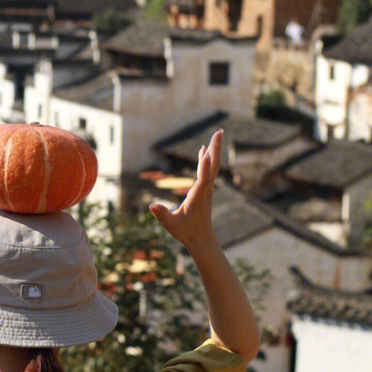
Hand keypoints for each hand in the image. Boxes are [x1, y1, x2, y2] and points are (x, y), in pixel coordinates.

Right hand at [149, 129, 221, 253]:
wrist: (201, 239)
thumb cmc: (186, 232)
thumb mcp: (171, 224)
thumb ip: (162, 214)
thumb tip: (152, 206)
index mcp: (198, 197)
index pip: (203, 178)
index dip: (204, 165)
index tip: (206, 151)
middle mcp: (205, 190)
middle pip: (212, 166)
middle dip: (216, 149)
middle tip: (220, 131)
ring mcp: (207, 189)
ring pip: (212, 166)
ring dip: (214, 150)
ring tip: (217, 134)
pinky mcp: (205, 190)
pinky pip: (208, 171)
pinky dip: (207, 159)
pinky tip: (204, 151)